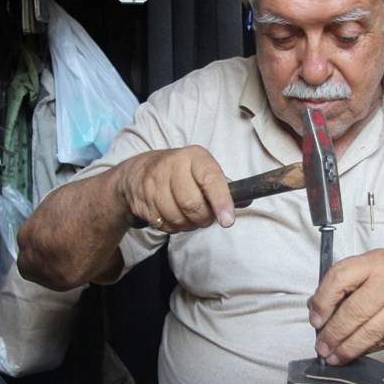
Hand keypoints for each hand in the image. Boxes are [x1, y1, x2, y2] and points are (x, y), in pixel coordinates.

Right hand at [118, 146, 235, 231]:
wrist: (137, 172)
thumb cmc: (180, 172)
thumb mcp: (201, 169)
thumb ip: (222, 186)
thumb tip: (246, 200)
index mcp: (193, 157)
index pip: (210, 179)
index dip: (221, 201)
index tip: (228, 220)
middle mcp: (172, 165)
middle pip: (193, 204)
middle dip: (203, 218)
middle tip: (205, 217)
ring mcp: (153, 183)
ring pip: (177, 218)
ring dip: (188, 225)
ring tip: (187, 215)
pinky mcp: (141, 200)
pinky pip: (163, 224)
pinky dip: (173, 227)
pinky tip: (172, 215)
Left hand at [307, 249, 383, 364]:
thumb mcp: (372, 264)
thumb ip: (345, 282)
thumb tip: (318, 309)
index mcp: (377, 263)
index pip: (341, 278)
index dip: (323, 301)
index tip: (316, 319)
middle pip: (355, 311)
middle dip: (334, 333)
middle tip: (322, 346)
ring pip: (370, 333)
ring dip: (348, 349)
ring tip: (334, 357)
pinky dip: (367, 349)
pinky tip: (356, 352)